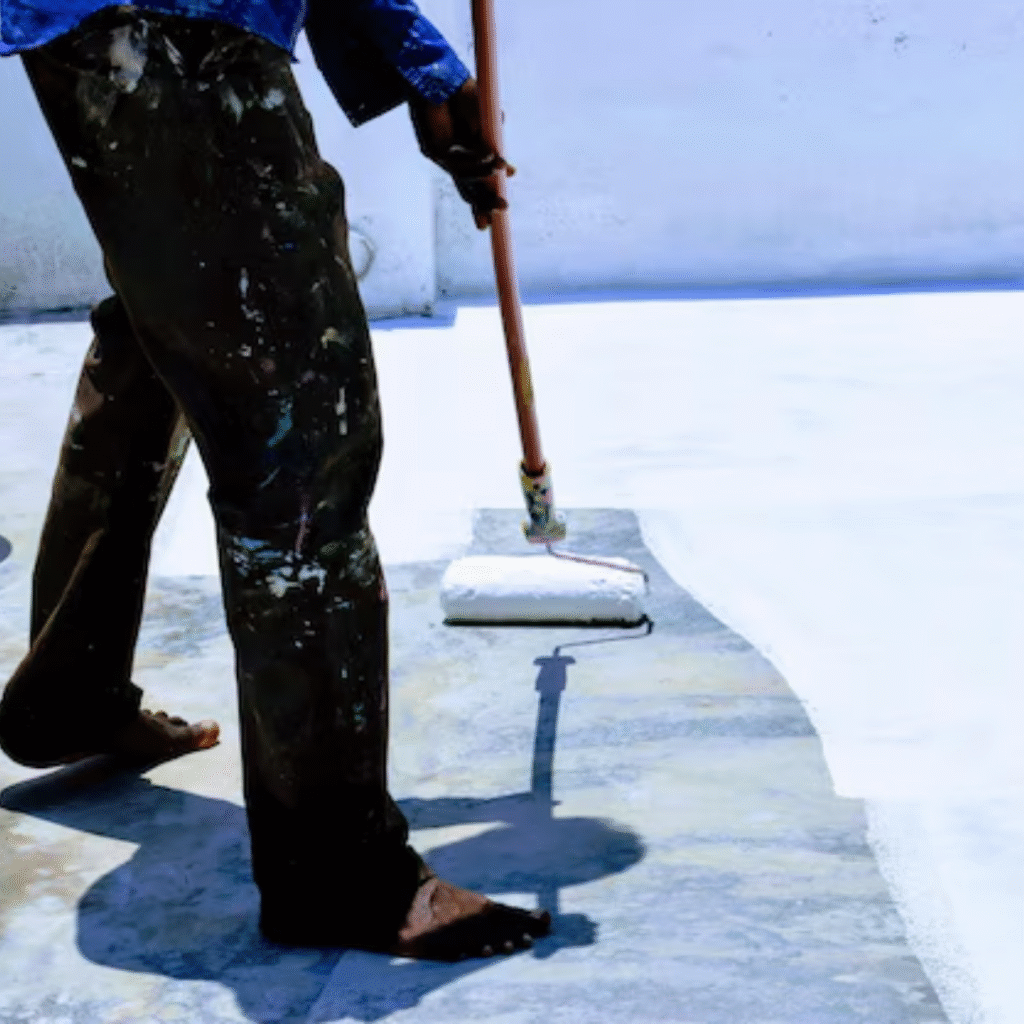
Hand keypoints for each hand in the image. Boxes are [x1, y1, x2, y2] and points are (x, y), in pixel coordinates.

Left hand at [409, 78, 513, 228]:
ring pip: (464, 176)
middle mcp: (453, 158)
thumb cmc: (462, 93)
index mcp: (466, 153)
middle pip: (468, 188)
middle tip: (502, 209)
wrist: (441, 75)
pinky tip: (489, 156)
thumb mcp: (487, 121)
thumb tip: (508, 172)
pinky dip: (474, 160)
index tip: (502, 208)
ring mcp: (441, 156)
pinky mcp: (431, 149)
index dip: (488, 196)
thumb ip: (494, 145)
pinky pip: (456, 162)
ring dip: (483, 174)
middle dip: (484, 202)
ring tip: (501, 168)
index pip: (477, 182)